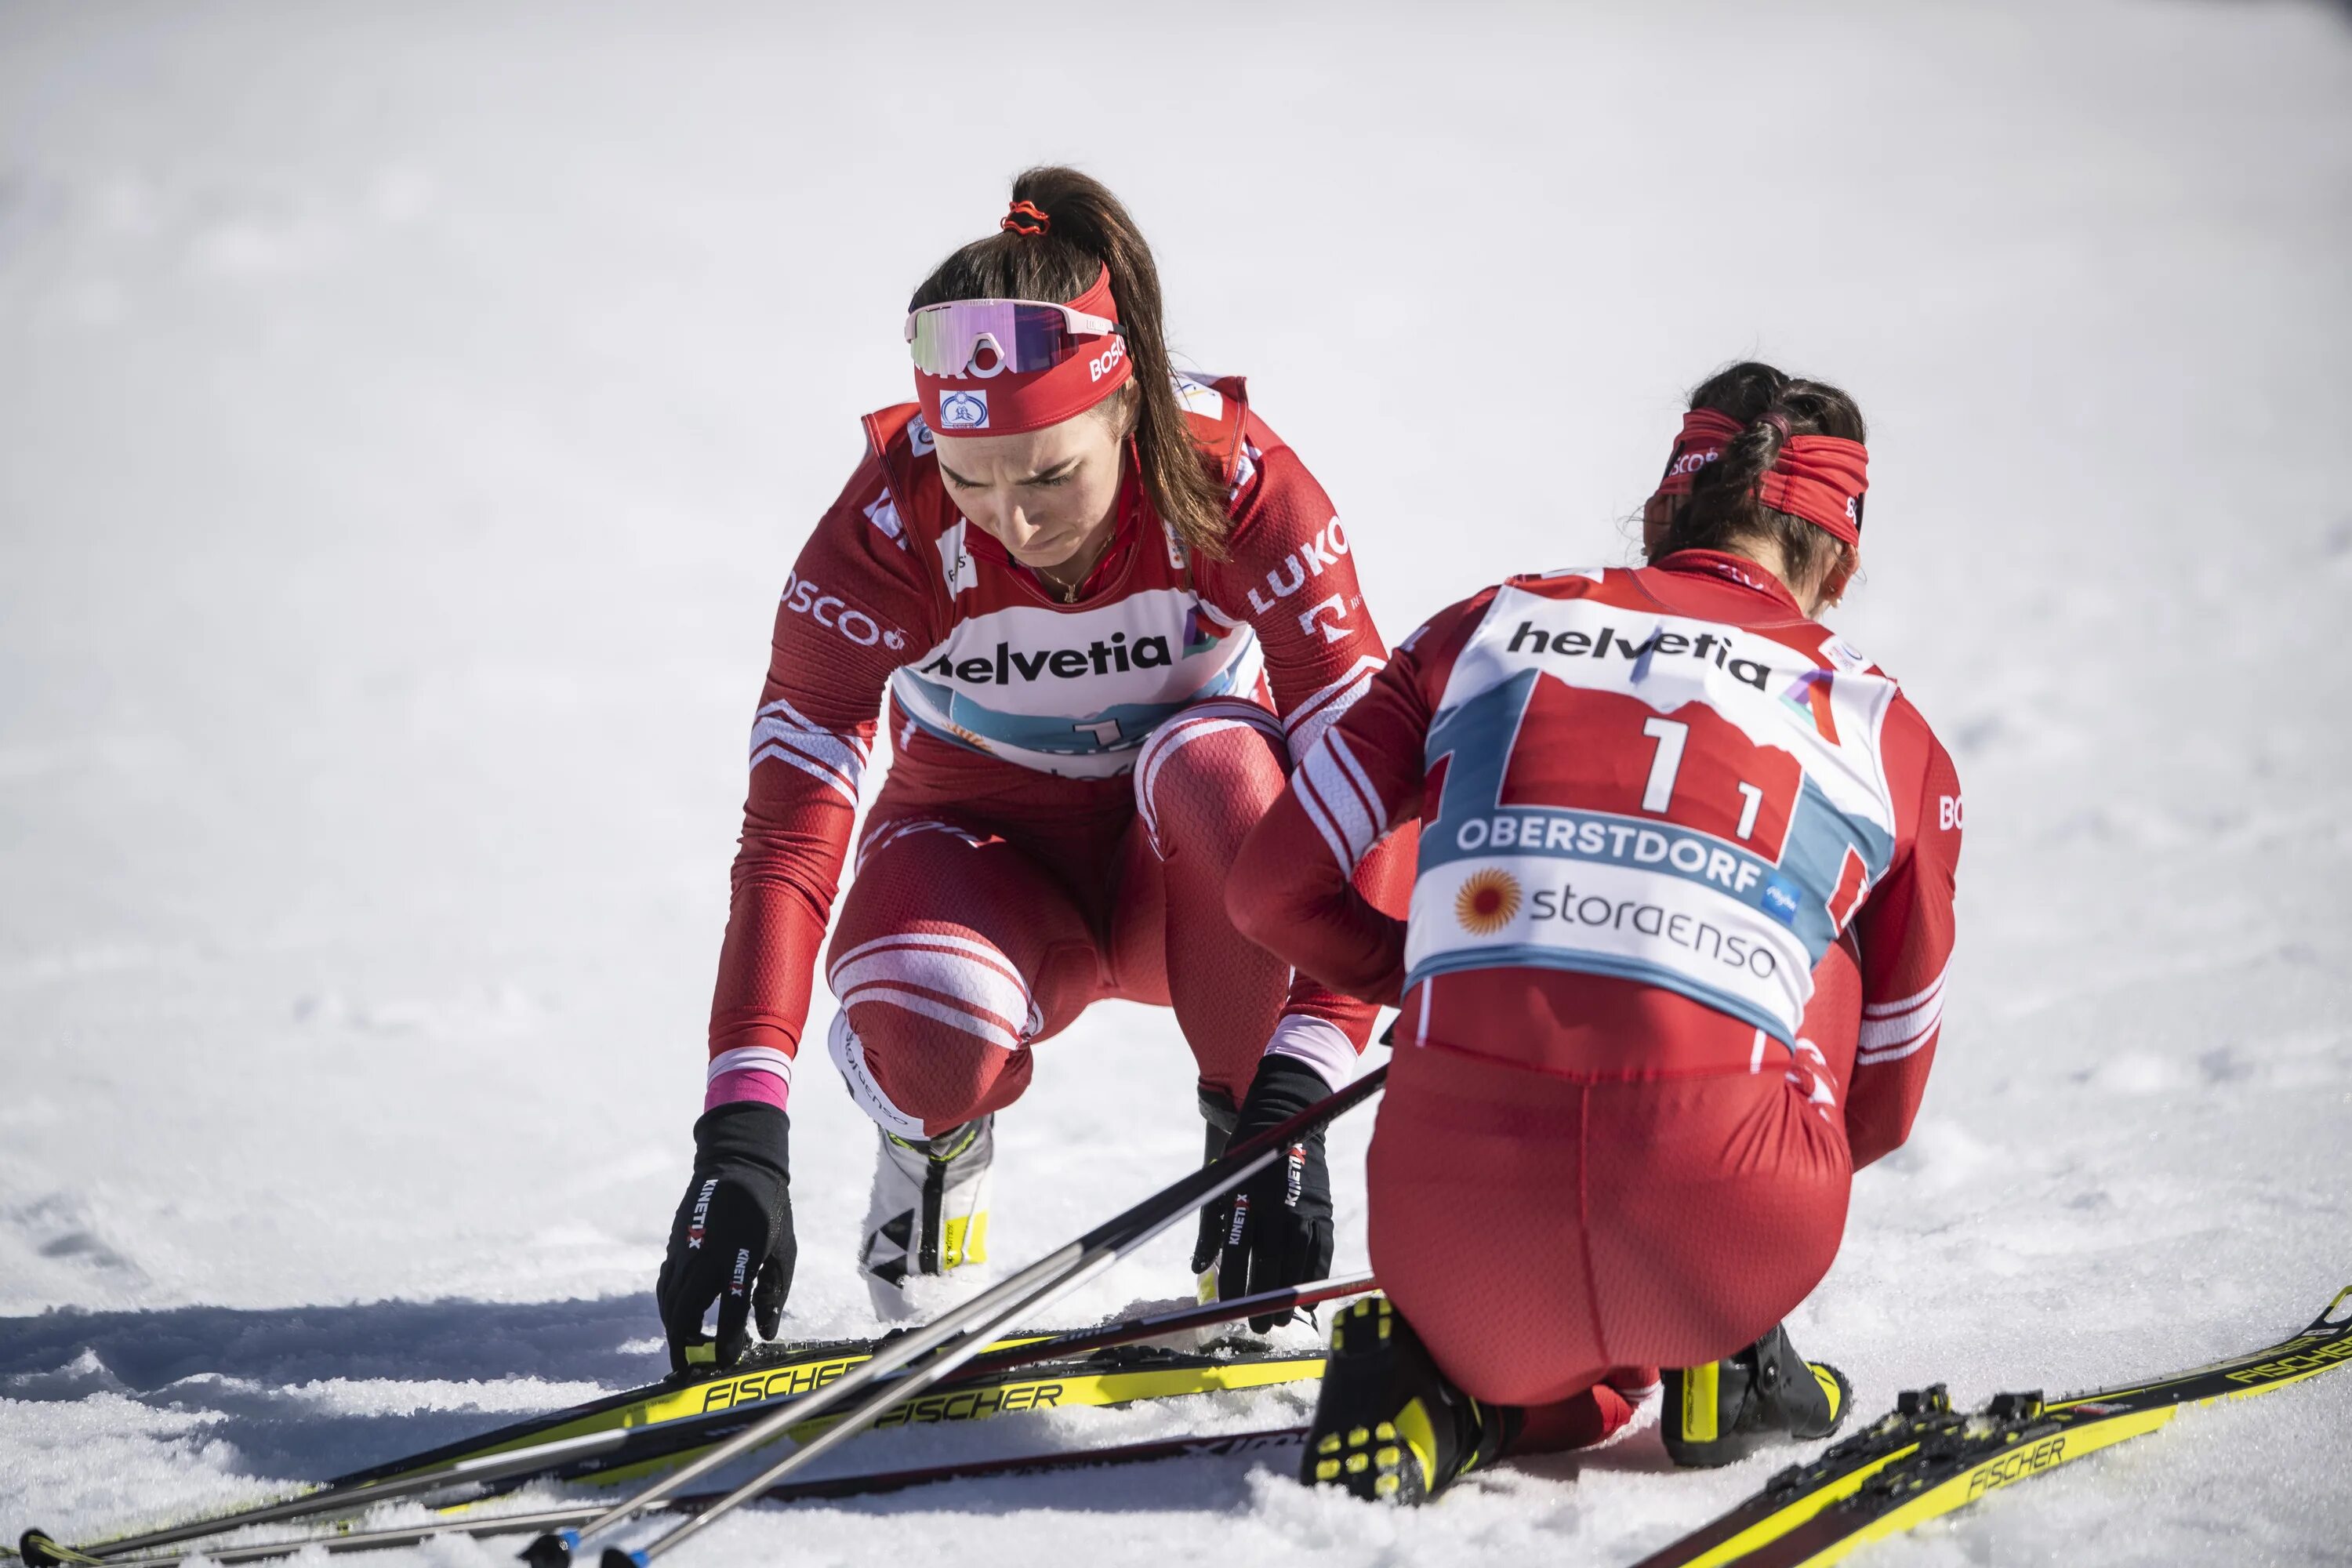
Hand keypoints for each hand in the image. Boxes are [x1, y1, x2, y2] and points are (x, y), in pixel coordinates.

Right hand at [656, 1102, 795, 1376]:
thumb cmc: (770, 1209)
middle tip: (692, 1366)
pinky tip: (680, 1316)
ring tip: (687, 1346)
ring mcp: (686, 1251)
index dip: (727, 1344)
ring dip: (674, 1329)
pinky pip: (665, 1285)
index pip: (730, 1314)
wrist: (738, 1165)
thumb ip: (774, 1294)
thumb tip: (766, 1334)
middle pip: (685, 1314)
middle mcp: (707, 1259)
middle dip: (685, 1345)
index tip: (726, 1363)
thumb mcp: (783, 1250)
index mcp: (741, 1260)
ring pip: (669, 1302)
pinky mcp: (674, 1245)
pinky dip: (668, 1306)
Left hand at [1205, 1054, 1334, 1329]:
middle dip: (1264, 1299)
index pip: (1237, 1252)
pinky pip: (1321, 1250)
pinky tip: (1309, 1297)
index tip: (1227, 1310)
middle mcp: (1276, 1206)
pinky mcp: (1323, 1209)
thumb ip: (1210, 1227)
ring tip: (1283, 1319)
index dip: (1232, 1284)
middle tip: (1259, 1327)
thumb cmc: (1244, 1155)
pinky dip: (1315, 1276)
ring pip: (1299, 1262)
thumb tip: (1197, 1268)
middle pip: (1271, 1264)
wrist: (1286, 1115)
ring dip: (1291, 1295)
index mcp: (1246, 1198)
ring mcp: (1304, 1208)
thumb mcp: (1220, 1183)